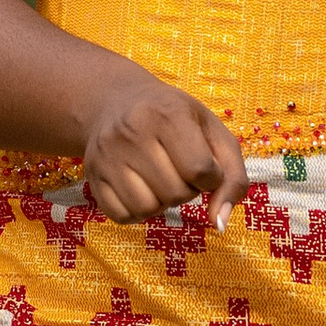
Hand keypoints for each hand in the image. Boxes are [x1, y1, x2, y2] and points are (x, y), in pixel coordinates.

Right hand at [78, 73, 249, 229]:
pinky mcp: (92, 175)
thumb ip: (232, 178)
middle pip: (175, 194)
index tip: (204, 166)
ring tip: (159, 178)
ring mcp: (108, 155)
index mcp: (168, 113)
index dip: (210, 178)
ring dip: (162, 203)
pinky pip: (122, 217)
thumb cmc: (174, 120)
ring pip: (147, 209)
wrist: (116, 102)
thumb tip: (220, 223)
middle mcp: (133, 131)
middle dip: (187, 189)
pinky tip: (140, 188)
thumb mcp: (213, 133)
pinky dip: (138, 211)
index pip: (200, 170)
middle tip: (178, 168)